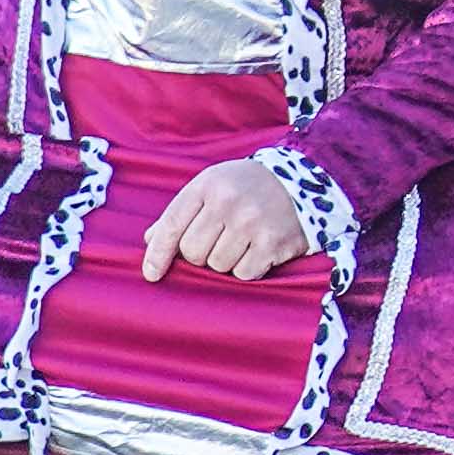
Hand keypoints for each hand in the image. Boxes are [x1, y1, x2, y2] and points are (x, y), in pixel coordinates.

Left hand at [142, 155, 317, 281]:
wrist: (304, 179)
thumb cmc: (247, 186)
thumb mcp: (212, 186)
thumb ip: (181, 212)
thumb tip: (150, 239)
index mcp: (208, 185)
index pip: (172, 225)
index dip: (158, 254)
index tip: (151, 275)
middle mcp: (229, 202)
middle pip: (193, 252)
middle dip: (201, 253)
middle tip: (219, 239)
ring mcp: (252, 223)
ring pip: (218, 265)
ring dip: (227, 260)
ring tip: (242, 241)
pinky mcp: (273, 243)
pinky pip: (244, 273)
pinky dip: (249, 268)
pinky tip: (258, 249)